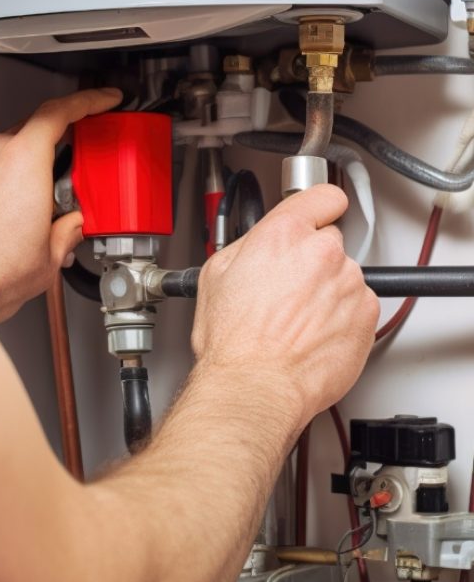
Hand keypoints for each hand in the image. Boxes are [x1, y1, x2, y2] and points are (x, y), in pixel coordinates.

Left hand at [0, 88, 121, 324]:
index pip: (60, 111)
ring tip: (41, 198)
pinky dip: (5, 170)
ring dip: (30, 161)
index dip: (89, 100)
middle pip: (38, 128)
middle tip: (75, 171)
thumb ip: (73, 224)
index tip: (105, 99)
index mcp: (25, 160)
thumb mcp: (57, 248)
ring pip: (12, 143)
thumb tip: (77, 220)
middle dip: (60, 145)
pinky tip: (14, 200)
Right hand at [191, 185, 378, 427]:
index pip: (323, 196)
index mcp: (284, 235)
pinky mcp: (366, 315)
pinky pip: (358, 307)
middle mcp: (322, 253)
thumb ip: (249, 246)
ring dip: (327, 292)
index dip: (320, 207)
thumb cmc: (234, 342)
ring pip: (344, 277)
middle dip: (313, 261)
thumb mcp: (216, 275)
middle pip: (330, 242)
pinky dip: (342, 318)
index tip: (321, 214)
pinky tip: (313, 334)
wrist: (256, 386)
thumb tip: (261, 243)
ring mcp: (349, 284)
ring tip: (297, 320)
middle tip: (289, 289)